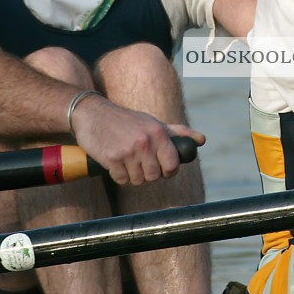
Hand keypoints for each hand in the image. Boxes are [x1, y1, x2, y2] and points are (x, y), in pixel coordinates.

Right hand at [72, 95, 205, 184]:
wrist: (92, 113)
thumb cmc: (127, 120)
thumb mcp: (153, 122)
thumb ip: (178, 133)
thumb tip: (201, 140)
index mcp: (159, 133)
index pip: (172, 166)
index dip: (167, 171)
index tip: (160, 168)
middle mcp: (145, 142)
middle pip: (154, 177)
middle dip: (147, 174)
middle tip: (139, 163)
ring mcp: (128, 151)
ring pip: (138, 180)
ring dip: (132, 175)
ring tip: (126, 161)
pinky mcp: (111, 159)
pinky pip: (121, 180)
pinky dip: (118, 175)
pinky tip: (115, 162)